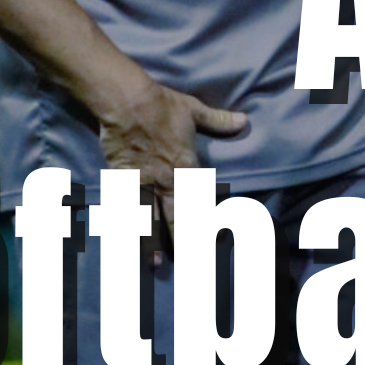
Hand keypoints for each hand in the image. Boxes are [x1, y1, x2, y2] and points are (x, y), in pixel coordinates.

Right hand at [95, 77, 246, 248]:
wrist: (125, 101)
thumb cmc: (161, 105)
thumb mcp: (193, 111)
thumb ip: (219, 122)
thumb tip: (243, 121)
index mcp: (187, 167)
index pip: (200, 201)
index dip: (207, 222)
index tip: (215, 242)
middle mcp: (166, 180)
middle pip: (177, 217)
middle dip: (184, 241)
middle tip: (190, 264)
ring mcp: (142, 182)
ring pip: (150, 217)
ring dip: (153, 241)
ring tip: (157, 264)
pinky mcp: (121, 179)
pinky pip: (125, 207)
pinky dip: (126, 225)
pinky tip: (127, 240)